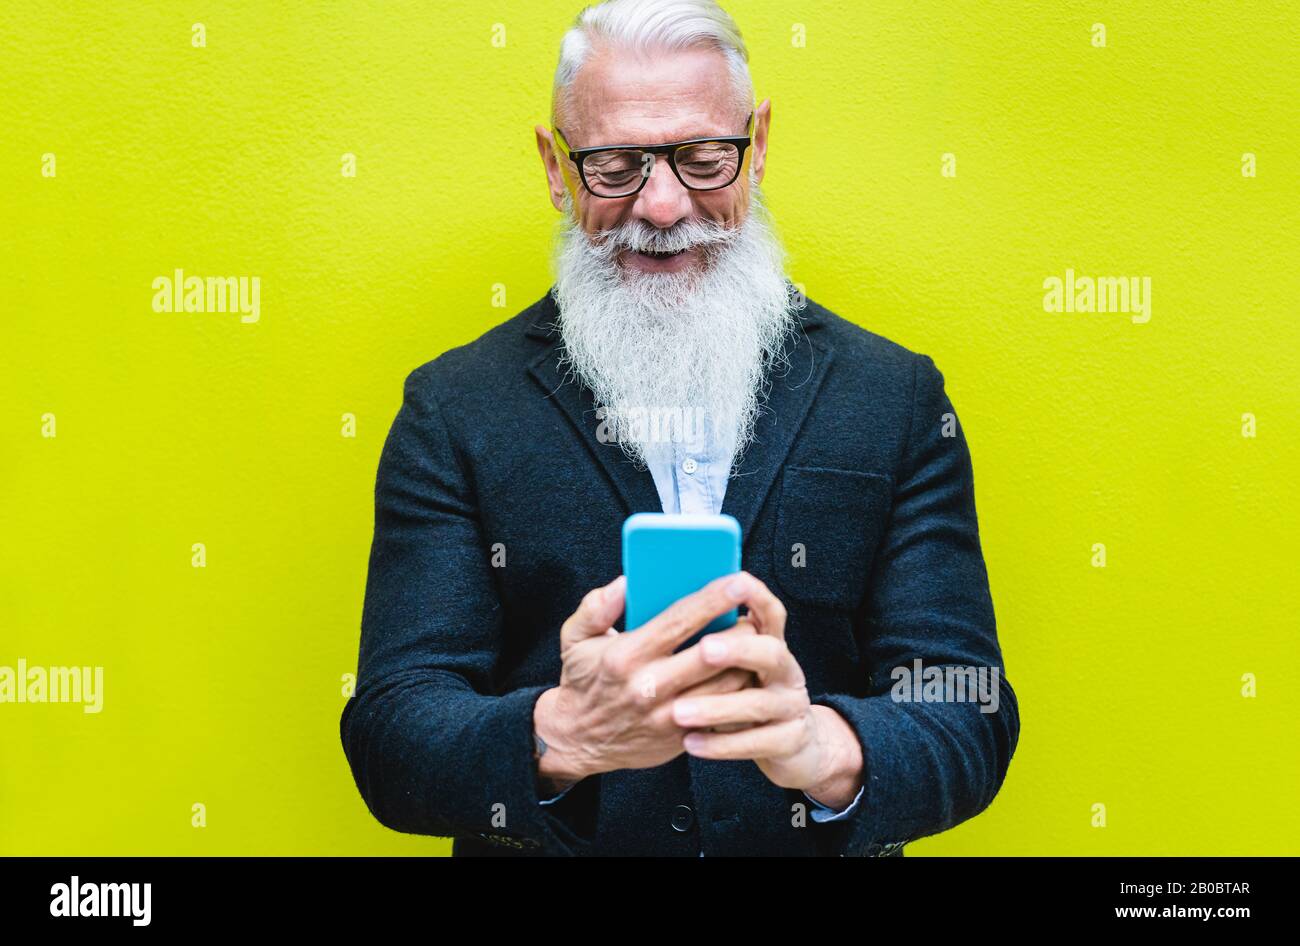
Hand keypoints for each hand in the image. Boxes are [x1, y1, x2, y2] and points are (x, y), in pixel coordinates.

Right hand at [534, 572, 768, 788]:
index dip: (712, 600)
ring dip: (747, 661)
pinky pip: (722, 712)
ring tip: (756, 641)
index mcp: (626, 655)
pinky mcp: (681, 737)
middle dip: (741, 630)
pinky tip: (745, 672)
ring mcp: (668, 716)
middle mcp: (649, 686)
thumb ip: (596, 606)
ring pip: (725, 685)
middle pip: (712, 654)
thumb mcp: (574, 638)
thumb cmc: (583, 681)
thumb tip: (626, 582)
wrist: (577, 740)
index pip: (679, 621)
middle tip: (757, 612)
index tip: (738, 581)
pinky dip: (739, 691)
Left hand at [669, 573, 863, 808]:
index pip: (769, 612)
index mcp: (768, 642)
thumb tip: (642, 593)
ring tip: (678, 711)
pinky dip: (721, 744)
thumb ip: (697, 630)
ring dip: (717, 707)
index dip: (756, 597)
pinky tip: (689, 743)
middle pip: (769, 652)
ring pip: (757, 703)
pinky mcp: (789, 740)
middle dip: (736, 650)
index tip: (738, 582)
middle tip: (704, 649)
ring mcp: (790, 706)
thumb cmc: (738, 692)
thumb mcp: (726, 661)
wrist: (789, 745)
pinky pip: (756, 742)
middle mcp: (785, 669)